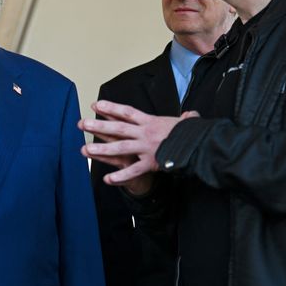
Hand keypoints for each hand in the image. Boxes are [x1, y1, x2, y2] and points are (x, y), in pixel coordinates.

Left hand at [79, 100, 196, 194]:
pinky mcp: (152, 163)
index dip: (110, 108)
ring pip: (121, 147)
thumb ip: (184, 119)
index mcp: (151, 121)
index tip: (95, 105)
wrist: (203, 146)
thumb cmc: (195, 134)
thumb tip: (191, 115)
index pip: (127, 112)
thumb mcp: (187, 123)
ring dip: (102, 148)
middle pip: (118, 128)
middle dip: (99, 125)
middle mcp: (146, 133)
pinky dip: (120, 176)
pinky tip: (107, 180)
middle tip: (81, 123)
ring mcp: (147, 148)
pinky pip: (133, 170)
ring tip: (84, 149)